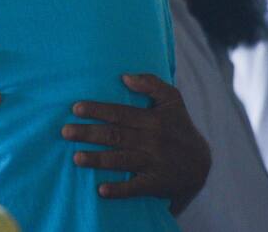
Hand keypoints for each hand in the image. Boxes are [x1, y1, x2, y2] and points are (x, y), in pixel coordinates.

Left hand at [61, 74, 209, 214]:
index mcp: (153, 119)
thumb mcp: (172, 100)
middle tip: (65, 132)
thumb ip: (151, 83)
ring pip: (121, 161)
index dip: (97, 110)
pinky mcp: (155, 184)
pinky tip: (101, 190)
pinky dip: (119, 190)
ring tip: (75, 158)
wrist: (202, 164)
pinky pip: (135, 188)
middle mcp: (152, 141)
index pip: (120, 113)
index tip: (75, 109)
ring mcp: (154, 163)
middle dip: (88, 134)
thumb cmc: (179, 126)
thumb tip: (124, 76)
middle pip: (115, 136)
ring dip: (97, 160)